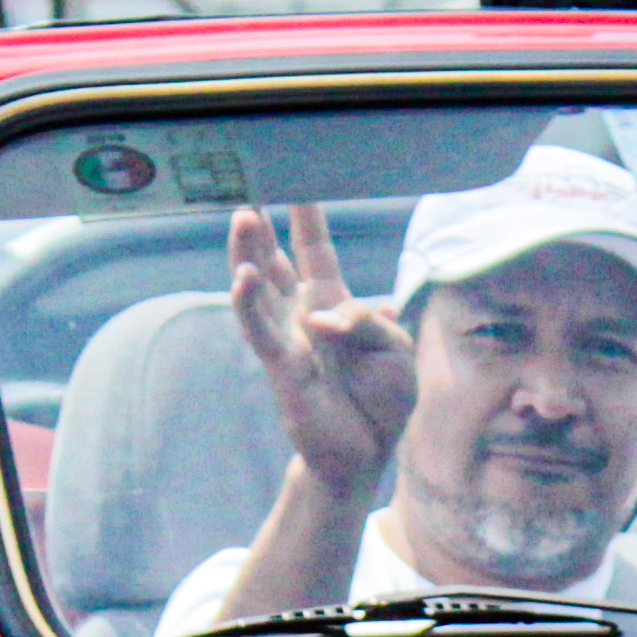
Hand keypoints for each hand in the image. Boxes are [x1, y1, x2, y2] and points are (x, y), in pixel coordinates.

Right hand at [225, 202, 414, 499]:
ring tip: (243, 217)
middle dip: (262, 229)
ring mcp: (288, 339)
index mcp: (332, 305)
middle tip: (248, 190)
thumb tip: (326, 318)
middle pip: (275, 263)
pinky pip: (260, 330)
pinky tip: (241, 277)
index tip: (298, 183)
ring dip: (248, 254)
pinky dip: (249, 304)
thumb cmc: (380, 399)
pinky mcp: (282, 366)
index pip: (315, 253)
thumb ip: (369, 323)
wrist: (365, 453)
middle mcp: (302, 315)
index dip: (307, 221)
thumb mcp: (395, 350)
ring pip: (260, 288)